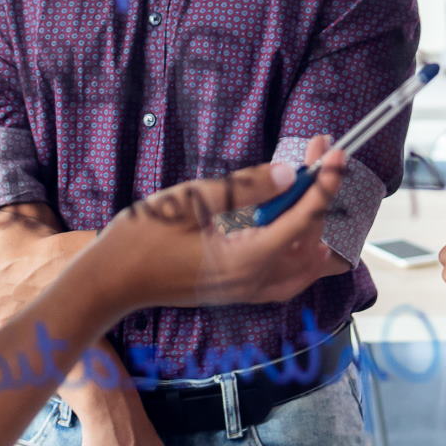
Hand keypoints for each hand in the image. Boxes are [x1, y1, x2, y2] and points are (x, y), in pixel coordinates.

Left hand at [0, 214, 89, 328]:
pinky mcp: (6, 327)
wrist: (65, 264)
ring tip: (24, 297)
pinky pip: (2, 331)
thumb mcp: (9, 222)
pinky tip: (26, 312)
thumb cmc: (39, 243)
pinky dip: (11, 325)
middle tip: (16, 283)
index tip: (2, 271)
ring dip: (2, 310)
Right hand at [93, 142, 347, 311]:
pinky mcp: (235, 292)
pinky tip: (297, 235)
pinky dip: (302, 256)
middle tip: (321, 157)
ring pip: (304, 269)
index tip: (335, 153)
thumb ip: (243, 188)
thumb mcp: (189, 200)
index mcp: (246, 259)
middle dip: (322, 197)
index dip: (325, 185)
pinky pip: (286, 279)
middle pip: (311, 243)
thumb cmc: (141, 238)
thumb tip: (288, 174)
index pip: (303, 221)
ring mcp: (245, 292)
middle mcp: (254, 282)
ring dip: (318, 230)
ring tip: (318, 193)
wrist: (110, 282)